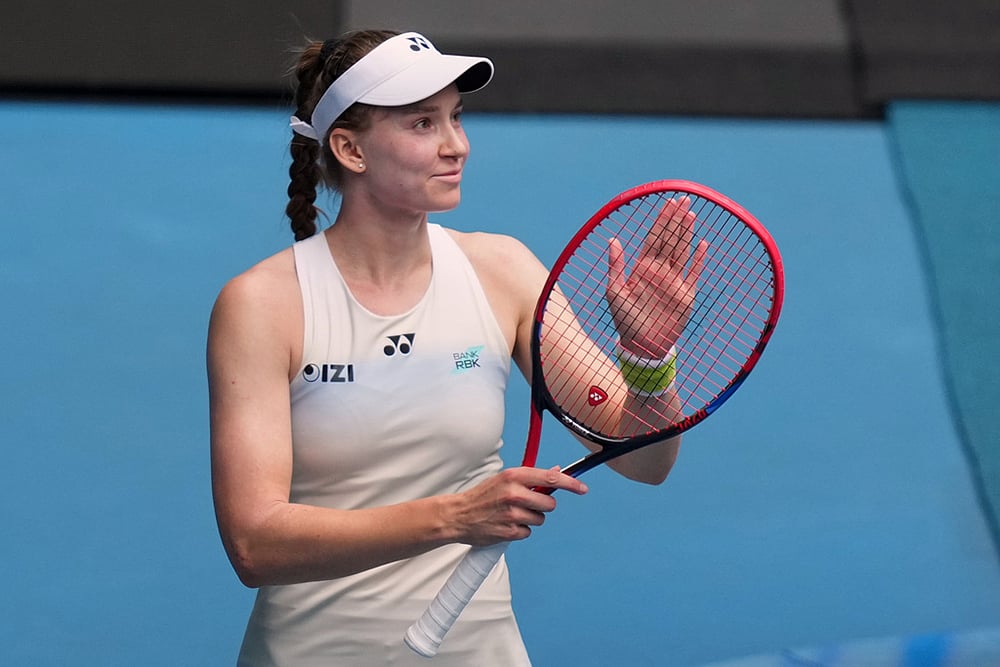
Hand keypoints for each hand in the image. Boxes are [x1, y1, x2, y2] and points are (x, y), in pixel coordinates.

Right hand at [453, 466, 587, 545]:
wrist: (459, 515)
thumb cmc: (483, 495)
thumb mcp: (505, 479)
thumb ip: (530, 477)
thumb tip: (557, 472)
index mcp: (514, 475)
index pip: (551, 479)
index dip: (571, 484)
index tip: (582, 488)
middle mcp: (514, 493)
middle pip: (549, 504)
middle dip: (543, 506)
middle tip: (527, 504)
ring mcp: (512, 514)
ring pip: (540, 519)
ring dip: (531, 519)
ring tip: (512, 514)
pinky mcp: (509, 532)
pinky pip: (528, 532)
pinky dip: (520, 530)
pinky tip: (506, 524)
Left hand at [606, 196, 707, 357]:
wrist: (642, 346)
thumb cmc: (625, 321)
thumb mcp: (615, 293)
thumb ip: (616, 267)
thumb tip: (613, 239)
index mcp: (642, 268)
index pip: (654, 238)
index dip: (661, 220)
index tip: (668, 203)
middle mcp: (659, 271)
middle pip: (670, 240)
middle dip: (676, 219)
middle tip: (683, 199)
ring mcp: (674, 281)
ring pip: (682, 251)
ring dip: (687, 233)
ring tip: (691, 214)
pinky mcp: (686, 294)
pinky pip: (694, 273)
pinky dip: (698, 259)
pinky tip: (702, 244)